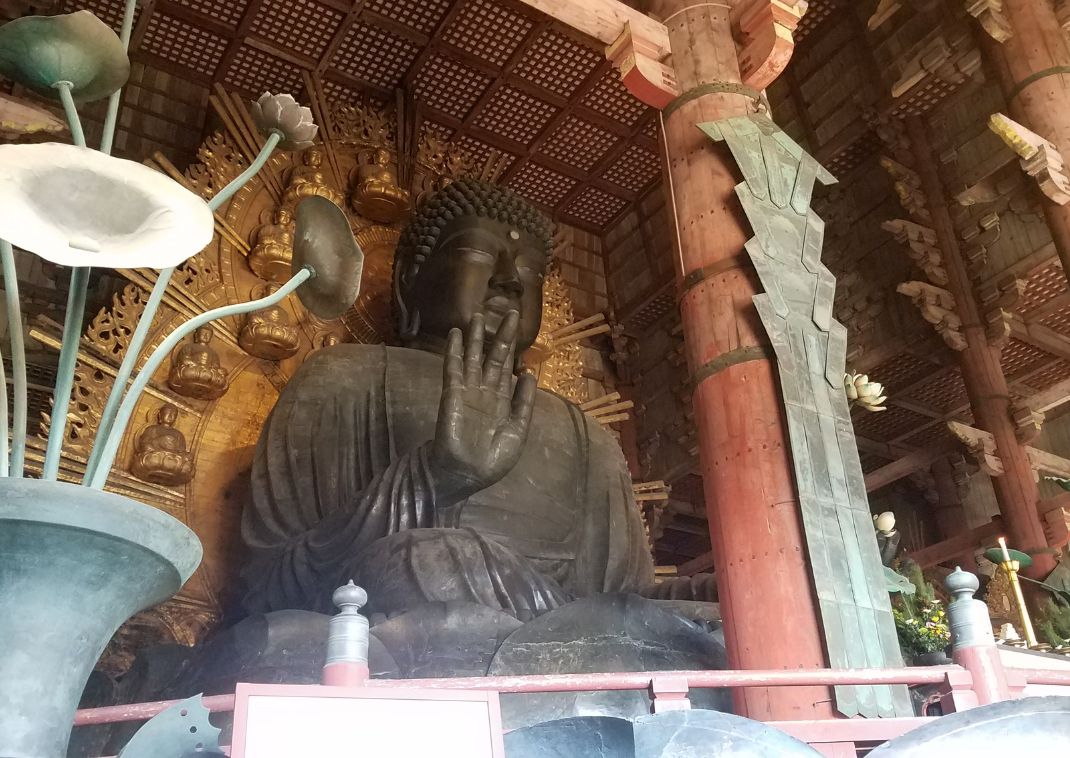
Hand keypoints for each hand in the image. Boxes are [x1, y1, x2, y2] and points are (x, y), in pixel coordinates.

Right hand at [430, 310, 536, 503]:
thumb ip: (523, 402)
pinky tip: (455, 333)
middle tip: (511, 312)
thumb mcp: (517, 431)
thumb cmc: (492, 459)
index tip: (521, 332)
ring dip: (475, 337)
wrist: (465, 474)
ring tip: (477, 315)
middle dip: (501, 336)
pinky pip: (453, 368)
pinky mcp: (452, 393)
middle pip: (494, 358)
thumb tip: (530, 373)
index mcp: (501, 402)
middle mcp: (485, 392)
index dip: (514, 351)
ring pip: (473, 358)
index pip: (509, 371)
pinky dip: (454, 350)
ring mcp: (468, 391)